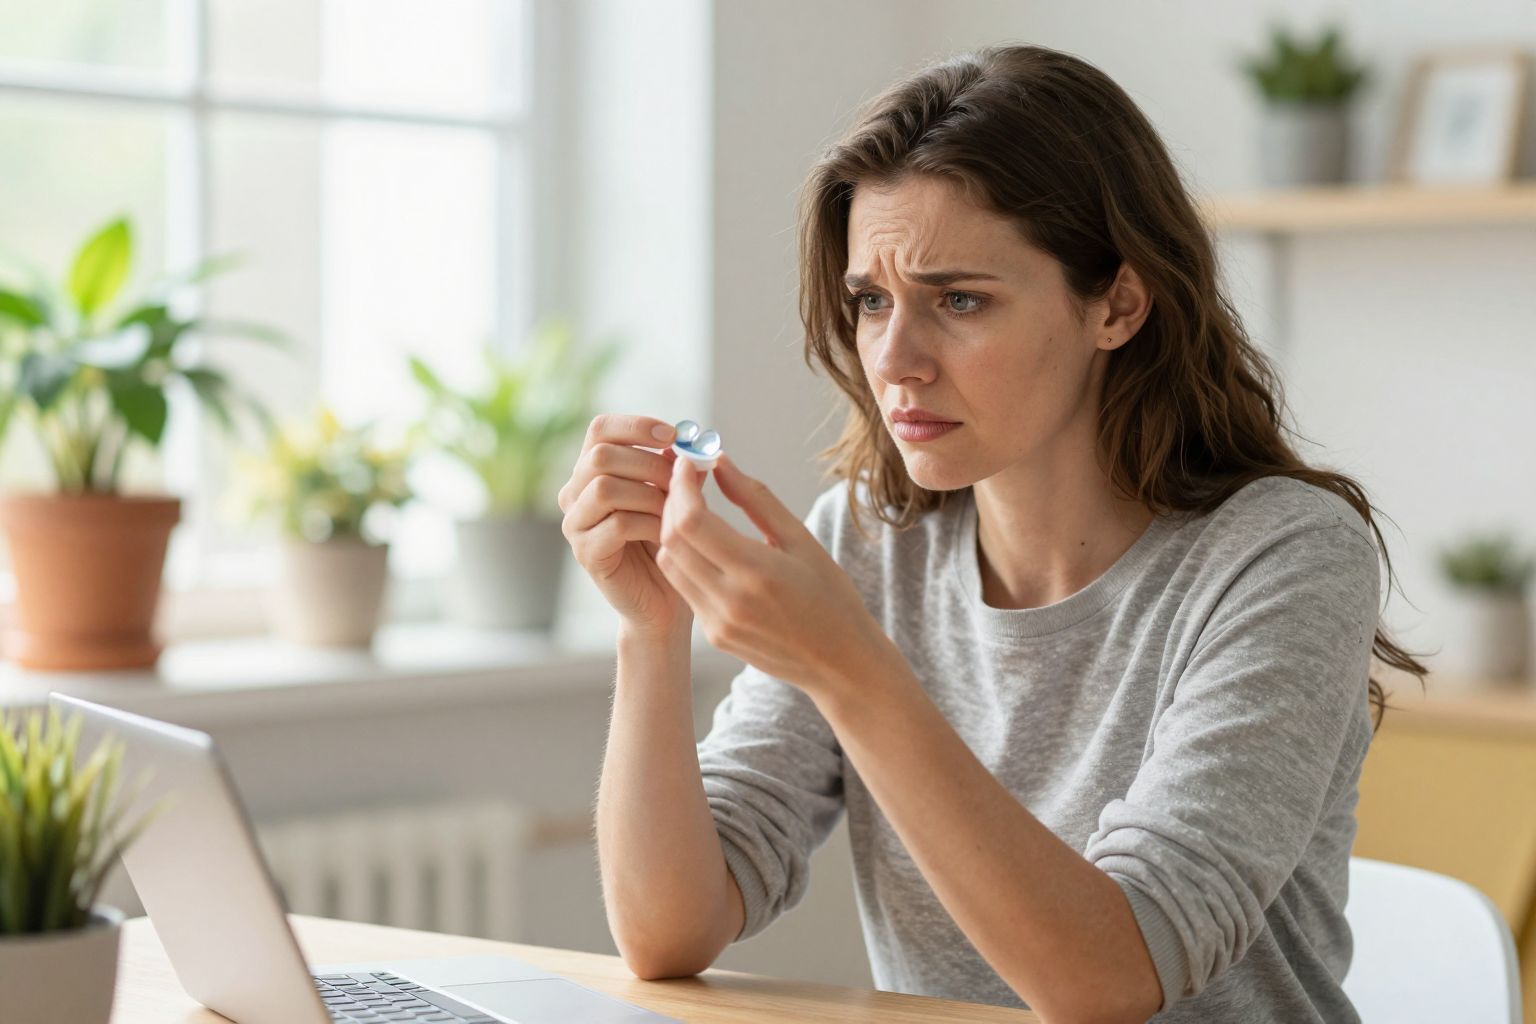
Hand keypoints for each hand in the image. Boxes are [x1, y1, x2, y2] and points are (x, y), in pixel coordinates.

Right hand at [558, 414, 691, 638]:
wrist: (663, 600)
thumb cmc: (668, 543)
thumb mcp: (677, 497)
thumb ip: (680, 469)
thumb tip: (695, 442)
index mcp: (592, 471)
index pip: (600, 429)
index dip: (636, 426)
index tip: (673, 435)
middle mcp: (574, 493)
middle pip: (600, 455)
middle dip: (649, 463)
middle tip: (680, 481)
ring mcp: (575, 523)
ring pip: (605, 488)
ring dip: (649, 494)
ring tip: (674, 511)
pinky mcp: (586, 552)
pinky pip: (616, 524)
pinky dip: (649, 523)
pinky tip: (666, 534)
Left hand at [655, 451, 884, 697]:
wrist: (841, 663)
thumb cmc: (831, 596)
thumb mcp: (801, 540)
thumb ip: (755, 498)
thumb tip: (720, 461)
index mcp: (756, 573)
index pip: (692, 521)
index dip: (682, 486)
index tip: (690, 464)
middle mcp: (730, 601)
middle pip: (672, 540)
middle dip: (673, 502)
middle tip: (688, 480)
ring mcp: (717, 623)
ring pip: (669, 564)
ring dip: (673, 530)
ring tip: (693, 508)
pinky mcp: (714, 636)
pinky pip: (684, 587)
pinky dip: (685, 558)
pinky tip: (704, 544)